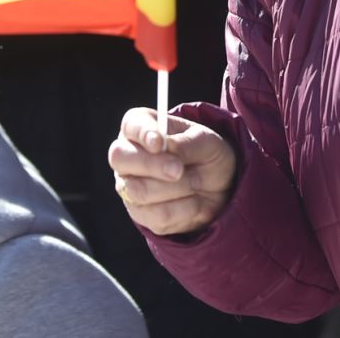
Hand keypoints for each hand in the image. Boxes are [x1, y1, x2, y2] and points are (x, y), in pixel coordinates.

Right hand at [108, 107, 237, 236]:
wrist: (219, 188)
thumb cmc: (205, 155)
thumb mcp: (206, 142)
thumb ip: (186, 143)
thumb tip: (166, 147)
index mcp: (140, 126)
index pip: (131, 124)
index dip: (142, 133)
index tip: (158, 142)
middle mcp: (127, 155)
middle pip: (120, 158)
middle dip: (151, 165)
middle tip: (178, 170)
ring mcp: (128, 186)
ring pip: (139, 190)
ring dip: (176, 188)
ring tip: (194, 182)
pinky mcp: (140, 214)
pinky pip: (157, 215)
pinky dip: (183, 209)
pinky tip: (193, 200)